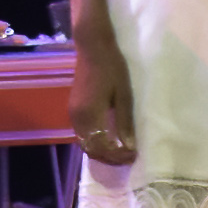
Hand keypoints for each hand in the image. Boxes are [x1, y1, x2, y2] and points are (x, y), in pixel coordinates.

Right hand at [67, 25, 138, 166]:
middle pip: (91, 149)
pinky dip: (95, 143)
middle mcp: (77, 119)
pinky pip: (83, 135)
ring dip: (102, 152)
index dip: (117, 156)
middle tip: (129, 158)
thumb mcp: (124, 96)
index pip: (102, 147)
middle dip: (109, 158)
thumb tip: (129, 147)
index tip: (134, 156)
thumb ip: (124, 123)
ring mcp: (73, 114)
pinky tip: (109, 141)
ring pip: (85, 144)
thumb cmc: (113, 69)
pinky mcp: (74, 110)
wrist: (93, 49)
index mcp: (90, 115)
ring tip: (121, 152)